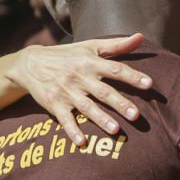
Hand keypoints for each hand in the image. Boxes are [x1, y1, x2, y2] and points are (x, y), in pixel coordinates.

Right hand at [6, 34, 152, 146]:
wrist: (30, 63)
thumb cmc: (67, 55)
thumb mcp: (90, 47)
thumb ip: (117, 45)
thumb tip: (141, 36)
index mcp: (91, 62)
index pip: (116, 69)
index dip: (133, 76)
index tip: (149, 84)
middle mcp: (80, 77)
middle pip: (103, 92)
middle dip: (120, 103)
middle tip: (136, 115)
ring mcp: (67, 92)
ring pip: (87, 107)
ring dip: (101, 119)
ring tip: (115, 130)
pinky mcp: (54, 104)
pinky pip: (65, 119)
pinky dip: (72, 130)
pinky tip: (82, 142)